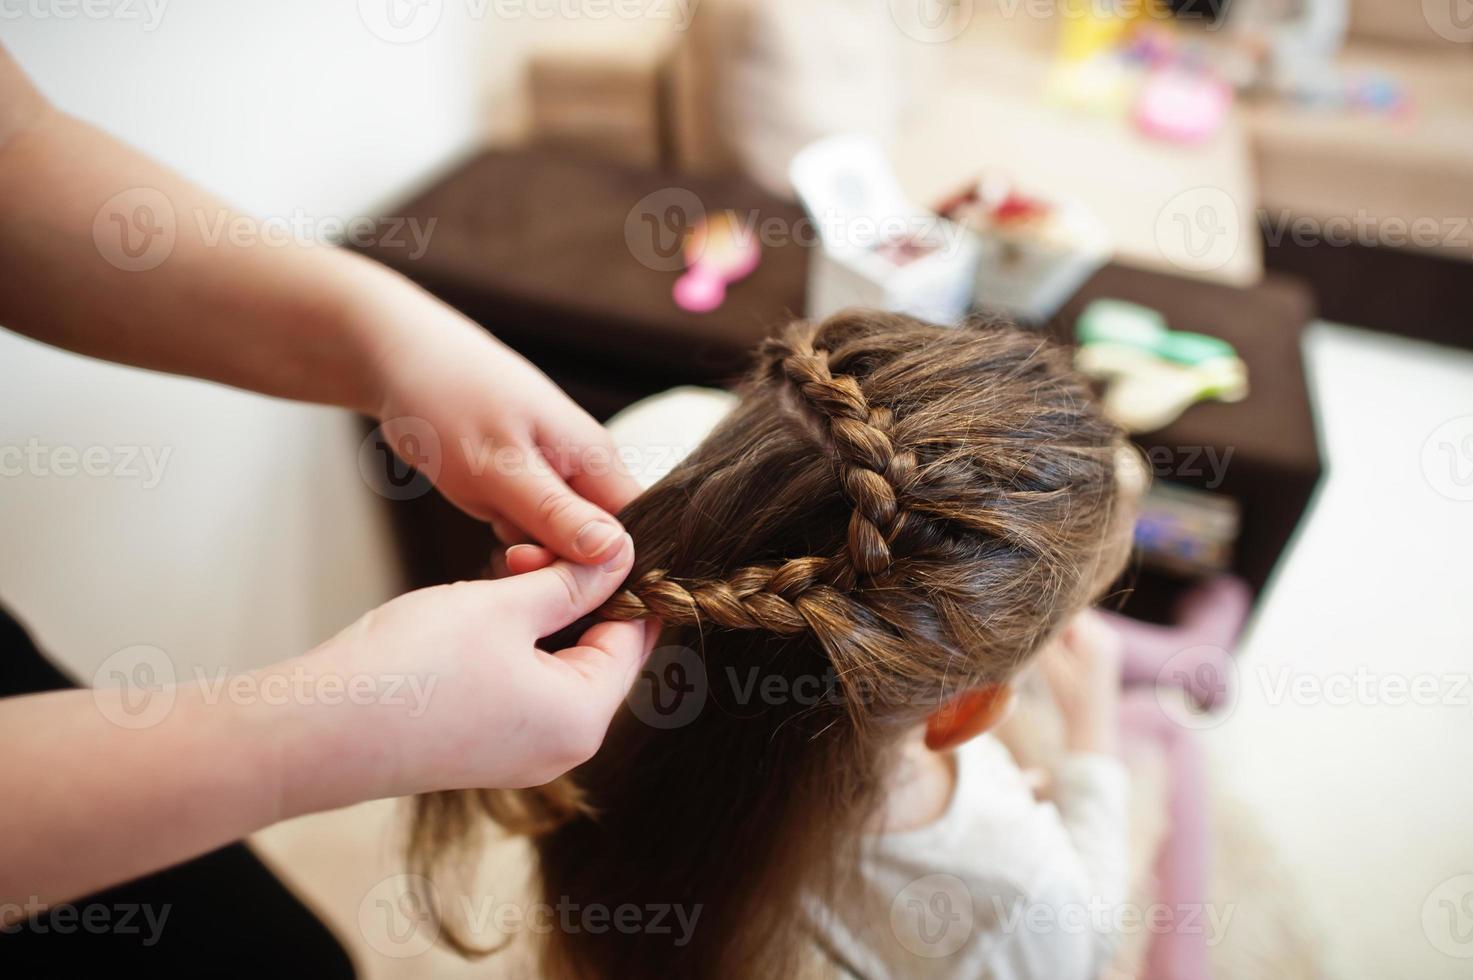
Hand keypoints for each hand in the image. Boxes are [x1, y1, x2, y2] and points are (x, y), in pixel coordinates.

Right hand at [275, 535, 654, 806]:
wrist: (319, 729)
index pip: (634, 637)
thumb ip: (570, 580)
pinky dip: (514, 646)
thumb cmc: (413, 667)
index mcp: (583, 717)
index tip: (599, 537)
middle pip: (599, 653)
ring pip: (557, 666)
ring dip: (541, 617)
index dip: (622, 581)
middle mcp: (562, 747)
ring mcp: (522, 754)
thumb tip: (620, 557)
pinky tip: (481, 611)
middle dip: (575, 596)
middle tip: (532, 550)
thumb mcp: (504, 605)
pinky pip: (522, 687)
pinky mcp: (484, 750)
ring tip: (503, 573)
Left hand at [367, 299, 642, 561]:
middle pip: (599, 542)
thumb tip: (617, 554)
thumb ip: (556, 514)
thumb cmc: (447, 399)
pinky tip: (483, 507)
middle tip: (509, 555)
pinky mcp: (528, 478)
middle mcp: (586, 466)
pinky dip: (509, 530)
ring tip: (490, 517)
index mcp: (596, 458)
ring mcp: (556, 472)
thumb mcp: (498, 468)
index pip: (636, 532)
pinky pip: (533, 524)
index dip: (612, 568)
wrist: (401, 355)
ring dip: (528, 546)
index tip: (561, 581)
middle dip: (558, 561)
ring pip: (562, 537)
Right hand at [1039, 608, 1122, 754]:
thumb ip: (1042, 638)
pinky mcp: (1108, 645)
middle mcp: (1107, 634)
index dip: (1046, 614)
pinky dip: (1070, 637)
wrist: (1091, 722)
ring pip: (1077, 620)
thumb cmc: (1068, 698)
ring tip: (1057, 656)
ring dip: (1062, 631)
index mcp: (1095, 639)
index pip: (1066, 609)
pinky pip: (1083, 629)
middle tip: (1044, 645)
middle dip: (1055, 623)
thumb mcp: (1050, 667)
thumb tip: (1028, 614)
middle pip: (1073, 612)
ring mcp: (1110, 639)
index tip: (1031, 625)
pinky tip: (1067, 658)